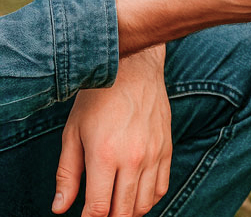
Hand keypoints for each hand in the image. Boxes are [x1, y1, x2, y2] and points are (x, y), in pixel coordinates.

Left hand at [53, 44, 170, 216]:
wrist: (132, 71)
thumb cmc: (97, 100)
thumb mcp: (72, 135)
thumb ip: (67, 175)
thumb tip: (60, 208)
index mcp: (105, 156)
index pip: (99, 208)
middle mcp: (133, 158)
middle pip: (124, 211)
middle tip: (99, 211)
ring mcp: (153, 154)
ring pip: (145, 203)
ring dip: (129, 212)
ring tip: (116, 207)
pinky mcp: (166, 149)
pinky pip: (162, 187)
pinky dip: (149, 199)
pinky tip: (135, 194)